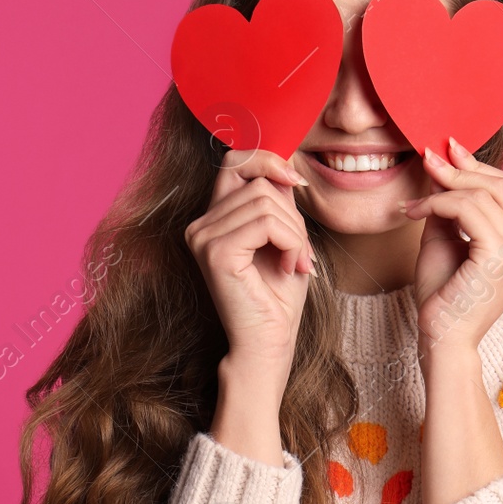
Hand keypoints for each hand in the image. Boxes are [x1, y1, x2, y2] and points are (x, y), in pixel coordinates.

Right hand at [185, 149, 313, 379]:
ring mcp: (203, 237)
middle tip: (302, 252)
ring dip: (296, 233)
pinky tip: (290, 267)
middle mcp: (200, 225)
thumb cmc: (278, 297)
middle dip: (293, 214)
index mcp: (213, 219)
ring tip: (297, 262)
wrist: (269, 342)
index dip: (268, 161)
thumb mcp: (285, 236)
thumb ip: (278, 200)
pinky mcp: (216, 252)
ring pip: (266, 201)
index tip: (297, 184)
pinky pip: (266, 223)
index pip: (235, 161)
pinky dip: (291, 242)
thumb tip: (286, 162)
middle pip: (258, 181)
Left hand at [401, 137, 502, 361]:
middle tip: (428, 158)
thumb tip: (442, 166)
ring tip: (414, 200)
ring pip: (484, 195)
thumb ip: (451, 206)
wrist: (442, 340)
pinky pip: (468, 210)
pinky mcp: (502, 257)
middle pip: (502, 186)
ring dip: (443, 188)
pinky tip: (415, 212)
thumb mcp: (447, 240)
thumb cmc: (444, 298)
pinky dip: (438, 203)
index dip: (479, 167)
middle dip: (461, 169)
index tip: (447, 150)